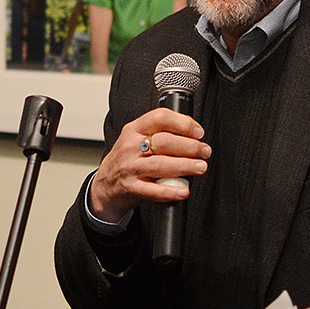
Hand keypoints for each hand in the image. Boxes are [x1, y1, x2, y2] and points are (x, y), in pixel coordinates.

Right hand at [89, 108, 208, 223]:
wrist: (105, 186)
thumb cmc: (127, 160)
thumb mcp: (136, 139)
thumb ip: (159, 133)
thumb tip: (192, 135)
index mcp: (134, 129)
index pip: (160, 118)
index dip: (183, 123)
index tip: (198, 132)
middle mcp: (130, 147)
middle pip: (164, 141)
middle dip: (190, 146)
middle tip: (204, 151)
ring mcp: (129, 167)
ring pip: (160, 164)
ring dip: (185, 165)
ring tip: (200, 167)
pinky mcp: (131, 188)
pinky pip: (153, 190)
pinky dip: (170, 191)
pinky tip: (183, 191)